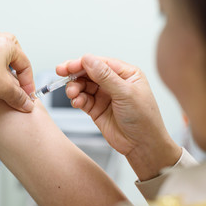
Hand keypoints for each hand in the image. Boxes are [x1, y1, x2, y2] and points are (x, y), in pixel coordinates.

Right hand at [56, 54, 180, 179]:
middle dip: (75, 73)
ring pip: (83, 85)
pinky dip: (77, 99)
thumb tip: (88, 59)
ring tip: (72, 94)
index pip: (100, 63)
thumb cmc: (144, 119)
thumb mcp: (125, 93)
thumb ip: (105, 76)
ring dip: (74, 88)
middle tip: (61, 73)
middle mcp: (114, 82)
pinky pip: (82, 99)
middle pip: (89, 72)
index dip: (83, 62)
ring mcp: (104, 95)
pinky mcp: (96, 108)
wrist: (142, 145)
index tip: (69, 66)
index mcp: (126, 74)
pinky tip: (77, 102)